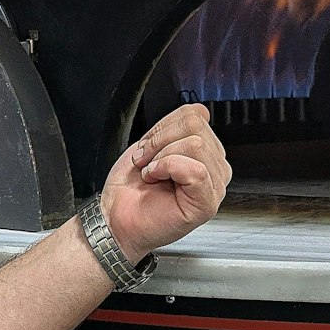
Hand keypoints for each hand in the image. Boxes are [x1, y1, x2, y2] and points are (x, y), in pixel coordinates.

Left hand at [100, 104, 229, 262]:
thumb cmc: (131, 188)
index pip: (196, 115)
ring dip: (161, 157)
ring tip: (152, 174)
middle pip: (196, 126)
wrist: (115, 217)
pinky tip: (157, 180)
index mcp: (205, 152)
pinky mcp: (208, 203)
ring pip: (196, 144)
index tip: (147, 147)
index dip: (163, 126)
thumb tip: (200, 113)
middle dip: (160, 141)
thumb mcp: (152, 143)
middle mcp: (215, 168)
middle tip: (146, 162)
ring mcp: (215, 186)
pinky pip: (195, 169)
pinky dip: (167, 168)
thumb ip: (179, 125)